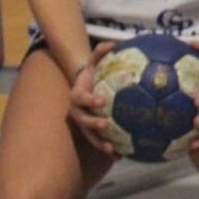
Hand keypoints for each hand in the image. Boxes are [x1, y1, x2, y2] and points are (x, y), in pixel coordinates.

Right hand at [69, 40, 117, 155]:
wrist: (85, 85)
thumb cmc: (93, 72)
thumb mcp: (94, 61)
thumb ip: (100, 51)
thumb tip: (112, 43)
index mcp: (76, 96)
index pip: (81, 99)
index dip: (90, 101)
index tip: (102, 101)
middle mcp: (77, 112)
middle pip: (82, 122)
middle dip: (93, 125)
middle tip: (105, 126)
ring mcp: (83, 124)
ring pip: (90, 137)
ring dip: (100, 144)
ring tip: (112, 150)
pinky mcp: (91, 132)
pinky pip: (99, 142)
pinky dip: (108, 149)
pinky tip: (121, 156)